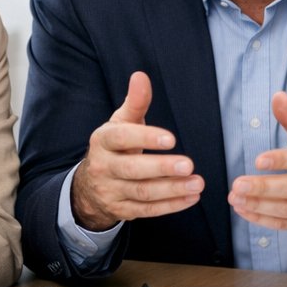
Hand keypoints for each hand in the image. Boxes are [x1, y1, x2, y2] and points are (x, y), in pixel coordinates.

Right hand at [71, 71, 201, 230]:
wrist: (89, 186)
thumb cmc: (114, 147)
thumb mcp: (120, 123)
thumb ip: (135, 102)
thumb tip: (141, 76)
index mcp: (102, 141)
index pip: (122, 138)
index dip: (146, 138)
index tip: (172, 139)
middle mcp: (103, 167)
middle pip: (132, 169)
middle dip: (161, 168)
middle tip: (188, 164)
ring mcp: (111, 192)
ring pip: (142, 192)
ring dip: (172, 189)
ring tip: (198, 183)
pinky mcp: (121, 211)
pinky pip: (148, 210)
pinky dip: (171, 205)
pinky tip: (191, 197)